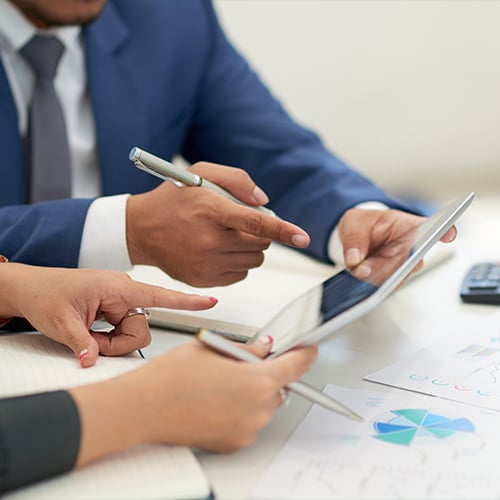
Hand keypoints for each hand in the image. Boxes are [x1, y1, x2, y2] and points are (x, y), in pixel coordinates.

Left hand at [2, 264, 215, 366]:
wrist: (31, 289)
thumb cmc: (46, 294)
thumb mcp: (61, 322)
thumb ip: (81, 343)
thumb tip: (92, 360)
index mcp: (115, 286)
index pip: (158, 295)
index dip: (186, 301)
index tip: (210, 301)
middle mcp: (123, 292)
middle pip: (141, 329)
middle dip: (118, 344)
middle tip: (91, 344)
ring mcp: (119, 301)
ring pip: (133, 333)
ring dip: (111, 343)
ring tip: (87, 336)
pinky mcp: (115, 309)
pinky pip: (123, 331)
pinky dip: (108, 340)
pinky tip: (92, 333)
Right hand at [72, 336, 317, 464]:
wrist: (144, 407)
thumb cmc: (172, 376)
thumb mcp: (213, 348)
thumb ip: (247, 349)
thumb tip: (264, 348)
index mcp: (256, 381)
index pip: (295, 366)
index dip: (304, 355)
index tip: (308, 349)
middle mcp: (257, 409)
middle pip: (277, 386)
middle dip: (266, 372)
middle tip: (240, 362)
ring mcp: (247, 429)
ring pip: (262, 403)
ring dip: (252, 391)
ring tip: (220, 382)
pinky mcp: (234, 442)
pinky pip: (249, 420)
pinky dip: (240, 408)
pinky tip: (215, 398)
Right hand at [126, 162, 309, 286]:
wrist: (141, 230)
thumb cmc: (173, 199)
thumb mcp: (201, 173)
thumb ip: (237, 180)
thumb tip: (263, 201)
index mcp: (210, 210)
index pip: (256, 223)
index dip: (283, 230)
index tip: (303, 238)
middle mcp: (209, 240)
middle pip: (260, 244)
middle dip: (260, 233)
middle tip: (241, 223)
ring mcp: (206, 264)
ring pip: (253, 261)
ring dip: (250, 248)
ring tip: (226, 235)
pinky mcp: (203, 280)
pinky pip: (240, 274)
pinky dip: (238, 262)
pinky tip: (217, 250)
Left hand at [338, 208, 456, 283]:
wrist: (357, 236)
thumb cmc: (363, 224)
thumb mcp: (354, 223)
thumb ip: (355, 240)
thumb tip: (355, 260)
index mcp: (408, 227)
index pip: (431, 227)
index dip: (443, 231)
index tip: (448, 234)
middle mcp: (412, 247)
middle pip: (410, 261)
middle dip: (384, 267)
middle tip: (363, 268)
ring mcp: (404, 265)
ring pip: (397, 277)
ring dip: (375, 276)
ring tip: (359, 269)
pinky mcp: (394, 278)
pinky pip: (387, 286)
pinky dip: (372, 283)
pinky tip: (362, 277)